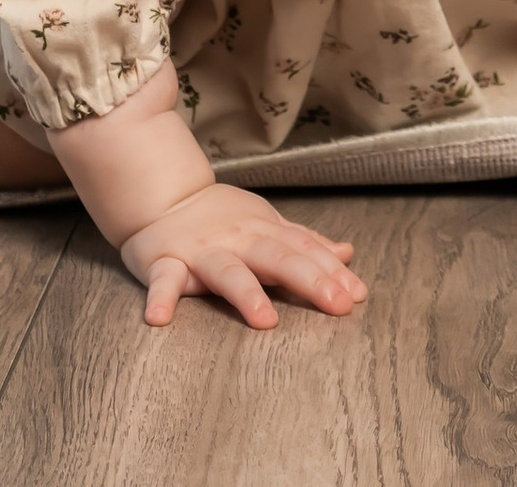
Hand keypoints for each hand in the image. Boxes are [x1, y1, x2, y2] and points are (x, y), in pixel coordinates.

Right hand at [118, 183, 367, 328]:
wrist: (162, 197)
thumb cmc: (220, 218)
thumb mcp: (266, 224)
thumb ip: (304, 242)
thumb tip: (347, 253)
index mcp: (262, 231)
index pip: (302, 250)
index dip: (330, 272)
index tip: (357, 295)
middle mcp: (237, 240)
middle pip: (276, 258)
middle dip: (308, 279)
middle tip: (337, 304)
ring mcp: (201, 252)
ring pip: (227, 272)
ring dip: (245, 293)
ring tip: (264, 319)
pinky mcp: (165, 263)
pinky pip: (163, 281)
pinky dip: (160, 298)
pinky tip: (159, 319)